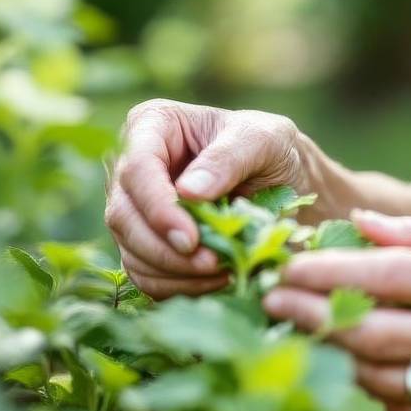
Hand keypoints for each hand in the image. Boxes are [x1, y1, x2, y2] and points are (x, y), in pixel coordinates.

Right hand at [104, 99, 308, 298]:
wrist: (287, 182)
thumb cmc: (272, 149)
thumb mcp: (264, 139)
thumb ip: (229, 158)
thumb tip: (188, 191)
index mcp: (153, 124)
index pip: (136, 168)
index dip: (158, 208)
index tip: (191, 238)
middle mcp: (134, 166)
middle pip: (123, 215)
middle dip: (164, 248)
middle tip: (211, 263)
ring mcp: (136, 208)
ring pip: (130, 249)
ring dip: (172, 272)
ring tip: (221, 272)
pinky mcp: (146, 242)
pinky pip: (145, 274)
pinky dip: (176, 286)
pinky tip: (214, 282)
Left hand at [262, 209, 410, 410]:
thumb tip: (362, 225)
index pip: (387, 276)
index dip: (326, 272)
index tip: (284, 266)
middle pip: (368, 332)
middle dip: (309, 316)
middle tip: (269, 300)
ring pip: (377, 375)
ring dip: (332, 352)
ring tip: (301, 327)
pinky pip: (405, 405)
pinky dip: (373, 381)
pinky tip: (357, 358)